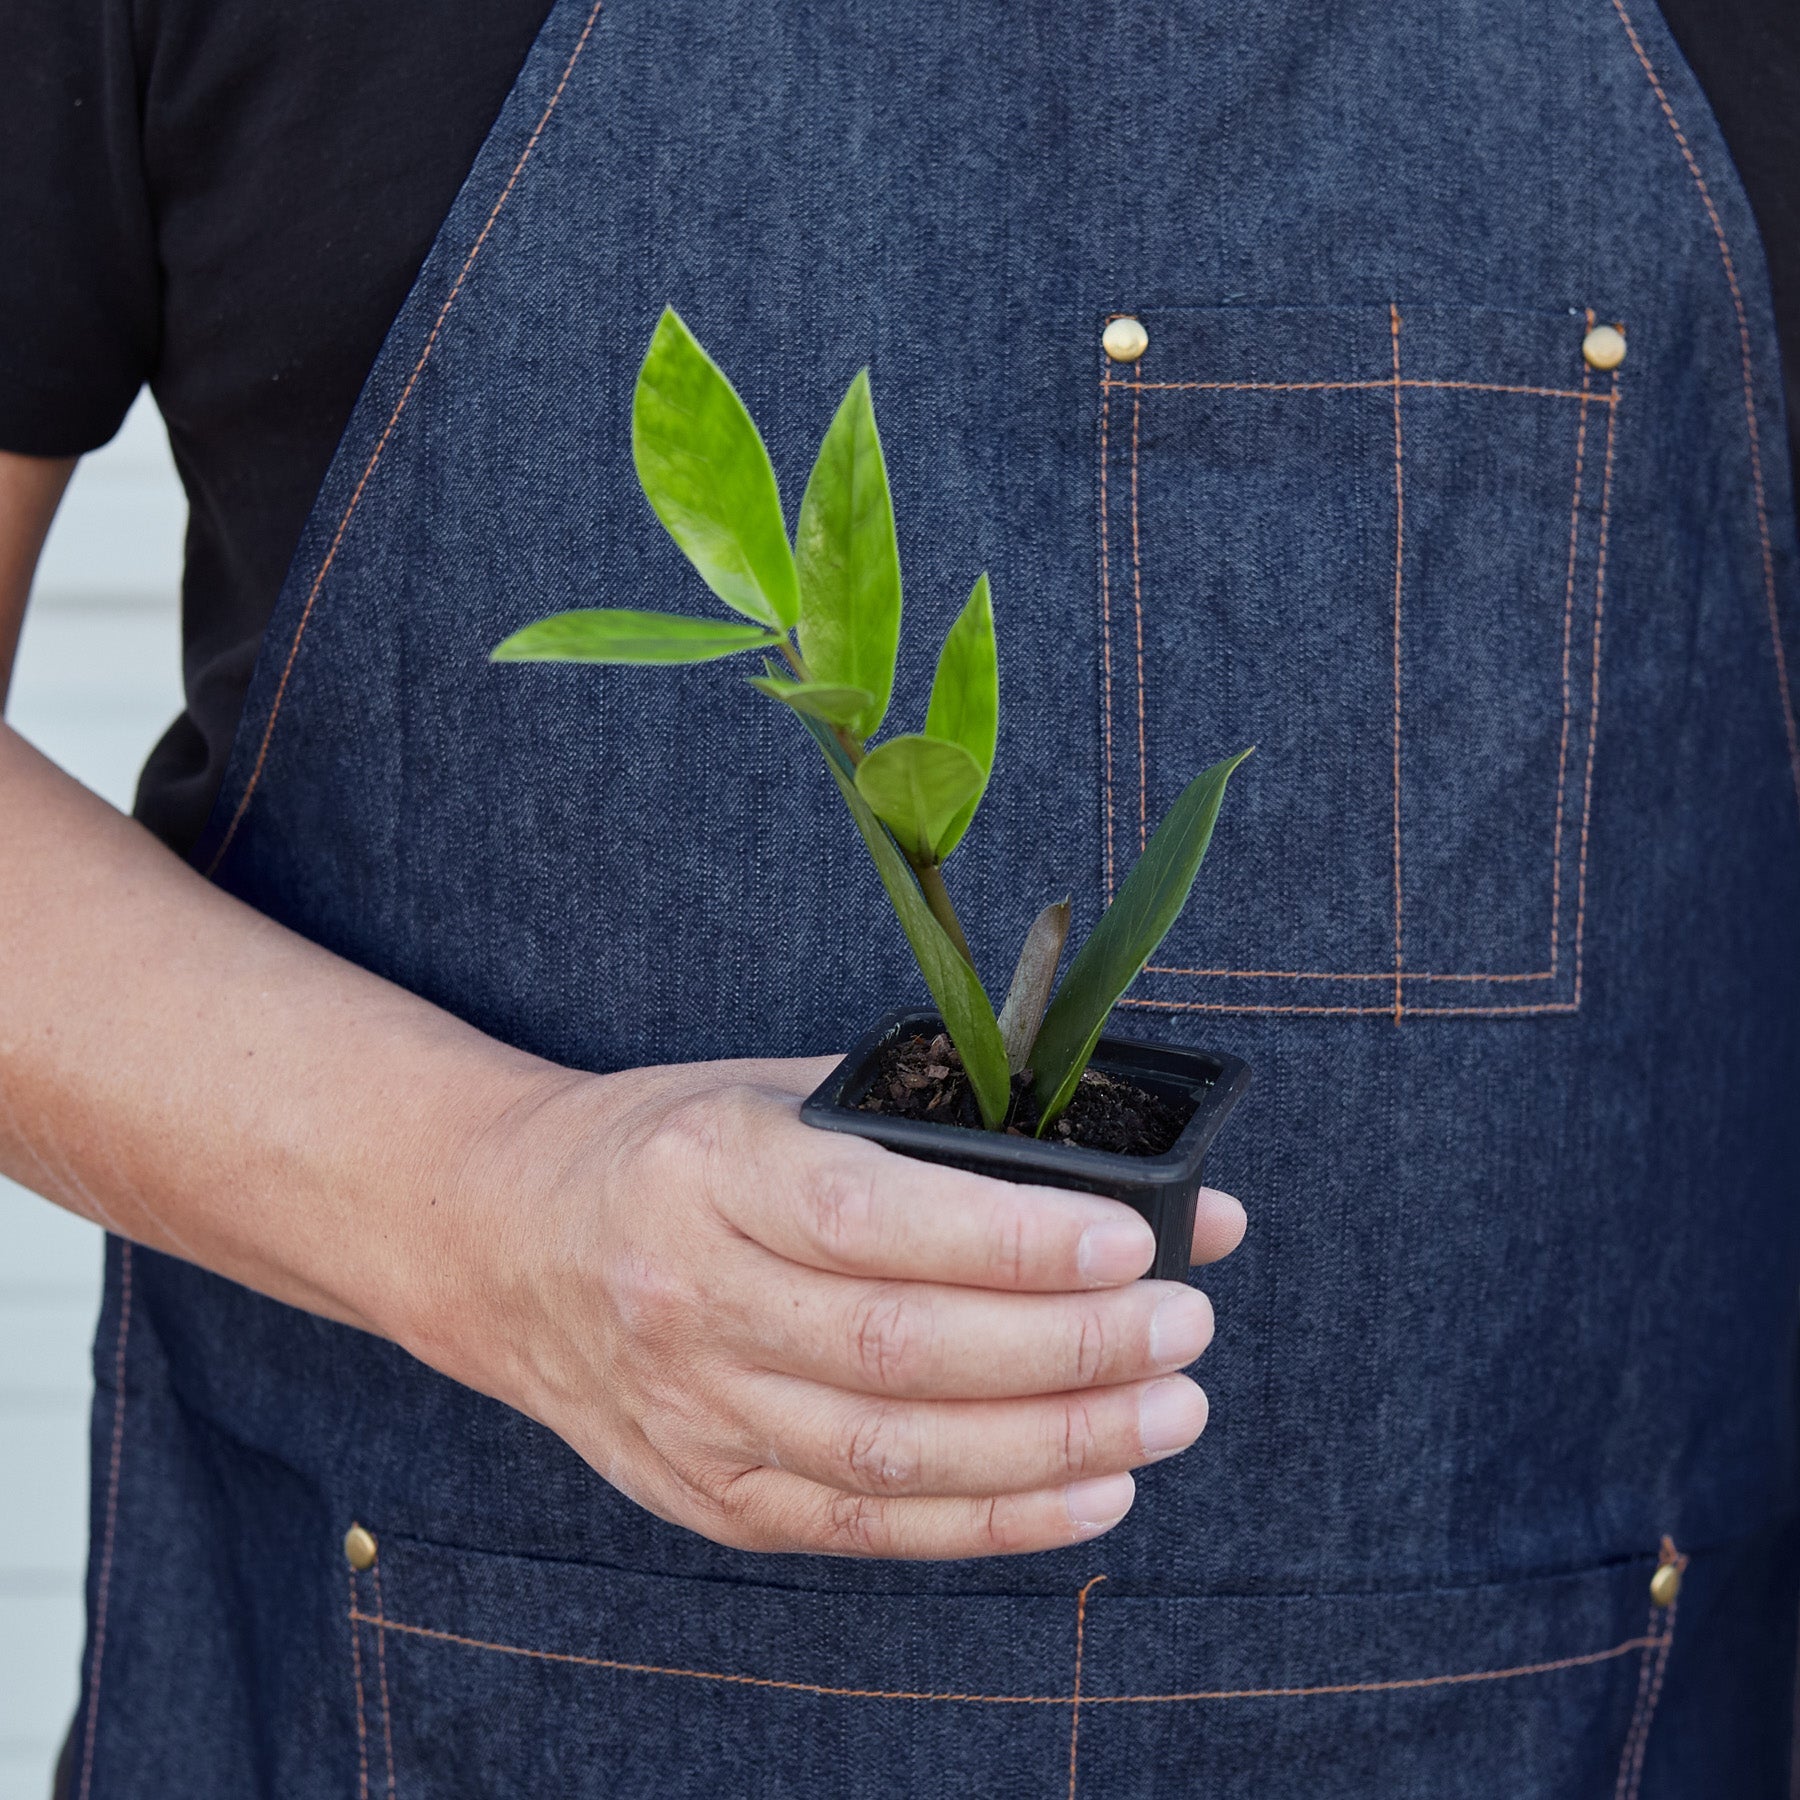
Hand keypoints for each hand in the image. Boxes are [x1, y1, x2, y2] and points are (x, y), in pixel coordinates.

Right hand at [432, 1054, 1246, 1560]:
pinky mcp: (708, 1494)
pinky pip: (865, 1527)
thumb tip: (1165, 1193)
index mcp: (708, 1170)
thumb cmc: (671, 1146)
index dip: (1009, 1239)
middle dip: (1065, 1349)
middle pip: (896, 1349)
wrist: (504, 1242)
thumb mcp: (788, 1092)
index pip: (869, 1218)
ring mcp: (692, 1411)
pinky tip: (1093, 1490)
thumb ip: (959, 1133)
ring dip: (1052, 1445)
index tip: (1131, 1238)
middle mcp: (688, 1297)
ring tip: (1167, 1410)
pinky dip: (993, 1522)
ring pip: (892, 1456)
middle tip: (1181, 1326)